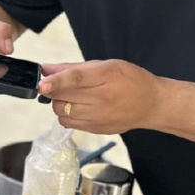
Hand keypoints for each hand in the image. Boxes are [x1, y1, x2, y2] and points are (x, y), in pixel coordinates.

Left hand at [38, 60, 160, 134]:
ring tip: (69, 96)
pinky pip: (68, 123)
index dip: (56, 81)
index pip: (76, 78)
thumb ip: (74, 67)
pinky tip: (76, 108)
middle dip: (53, 89)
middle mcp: (102, 97)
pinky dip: (65, 115)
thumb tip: (46, 68)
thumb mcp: (106, 65)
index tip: (41, 84)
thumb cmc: (130, 80)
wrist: (153, 104)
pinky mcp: (96, 129)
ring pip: (62, 111)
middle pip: (65, 95)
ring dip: (58, 103)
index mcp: (106, 76)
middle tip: (53, 85)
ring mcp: (99, 116)